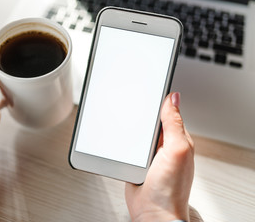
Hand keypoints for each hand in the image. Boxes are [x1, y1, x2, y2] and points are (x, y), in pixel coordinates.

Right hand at [125, 92, 194, 221]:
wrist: (152, 212)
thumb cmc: (170, 189)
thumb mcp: (177, 150)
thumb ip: (174, 124)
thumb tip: (174, 98)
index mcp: (177, 138)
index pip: (168, 112)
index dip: (159, 101)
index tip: (148, 88)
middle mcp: (163, 145)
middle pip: (150, 120)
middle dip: (142, 113)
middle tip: (132, 103)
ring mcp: (148, 154)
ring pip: (137, 132)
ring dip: (130, 128)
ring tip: (124, 118)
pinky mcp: (135, 161)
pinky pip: (128, 146)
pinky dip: (123, 141)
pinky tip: (120, 138)